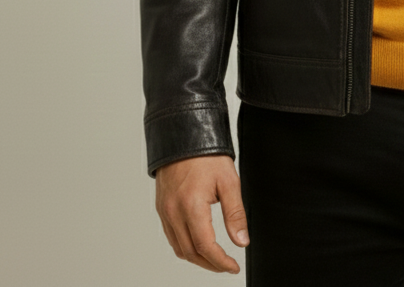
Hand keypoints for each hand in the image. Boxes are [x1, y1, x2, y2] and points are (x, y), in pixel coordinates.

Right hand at [155, 154, 248, 273]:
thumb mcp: (229, 181)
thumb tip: (241, 241)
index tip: (233, 267)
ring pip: (179, 247)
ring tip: (215, 258)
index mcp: (191, 206)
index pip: (205, 246)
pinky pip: (171, 236)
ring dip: (197, 258)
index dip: (220, 262)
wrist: (184, 135)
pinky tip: (198, 243)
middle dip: (210, 264)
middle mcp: (174, 212)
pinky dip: (185, 246)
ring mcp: (165, 211)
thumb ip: (235, 214)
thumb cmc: (207, 155)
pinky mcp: (162, 207)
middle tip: (227, 265)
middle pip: (190, 252)